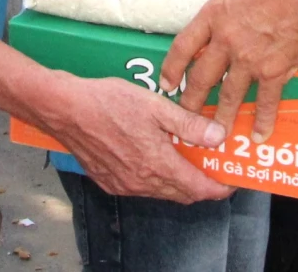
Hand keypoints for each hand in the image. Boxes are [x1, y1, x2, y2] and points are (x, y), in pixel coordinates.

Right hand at [30, 70, 234, 202]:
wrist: (65, 110)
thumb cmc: (108, 103)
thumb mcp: (155, 106)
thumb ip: (188, 125)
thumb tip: (218, 137)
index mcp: (158, 165)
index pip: (200, 189)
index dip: (220, 187)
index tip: (232, 179)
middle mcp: (142, 183)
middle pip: (183, 194)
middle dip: (202, 183)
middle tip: (212, 163)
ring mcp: (124, 185)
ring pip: (162, 191)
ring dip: (178, 180)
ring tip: (184, 155)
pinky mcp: (109, 182)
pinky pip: (141, 187)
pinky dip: (155, 177)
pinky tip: (153, 154)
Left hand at [161, 0, 297, 142]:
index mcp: (215, 14)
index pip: (184, 45)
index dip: (173, 66)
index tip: (166, 81)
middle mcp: (227, 41)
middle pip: (203, 76)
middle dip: (192, 98)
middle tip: (184, 115)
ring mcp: (250, 59)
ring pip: (230, 94)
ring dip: (221, 116)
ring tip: (215, 135)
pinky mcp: (276, 70)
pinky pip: (267, 101)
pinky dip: (264, 120)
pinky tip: (260, 135)